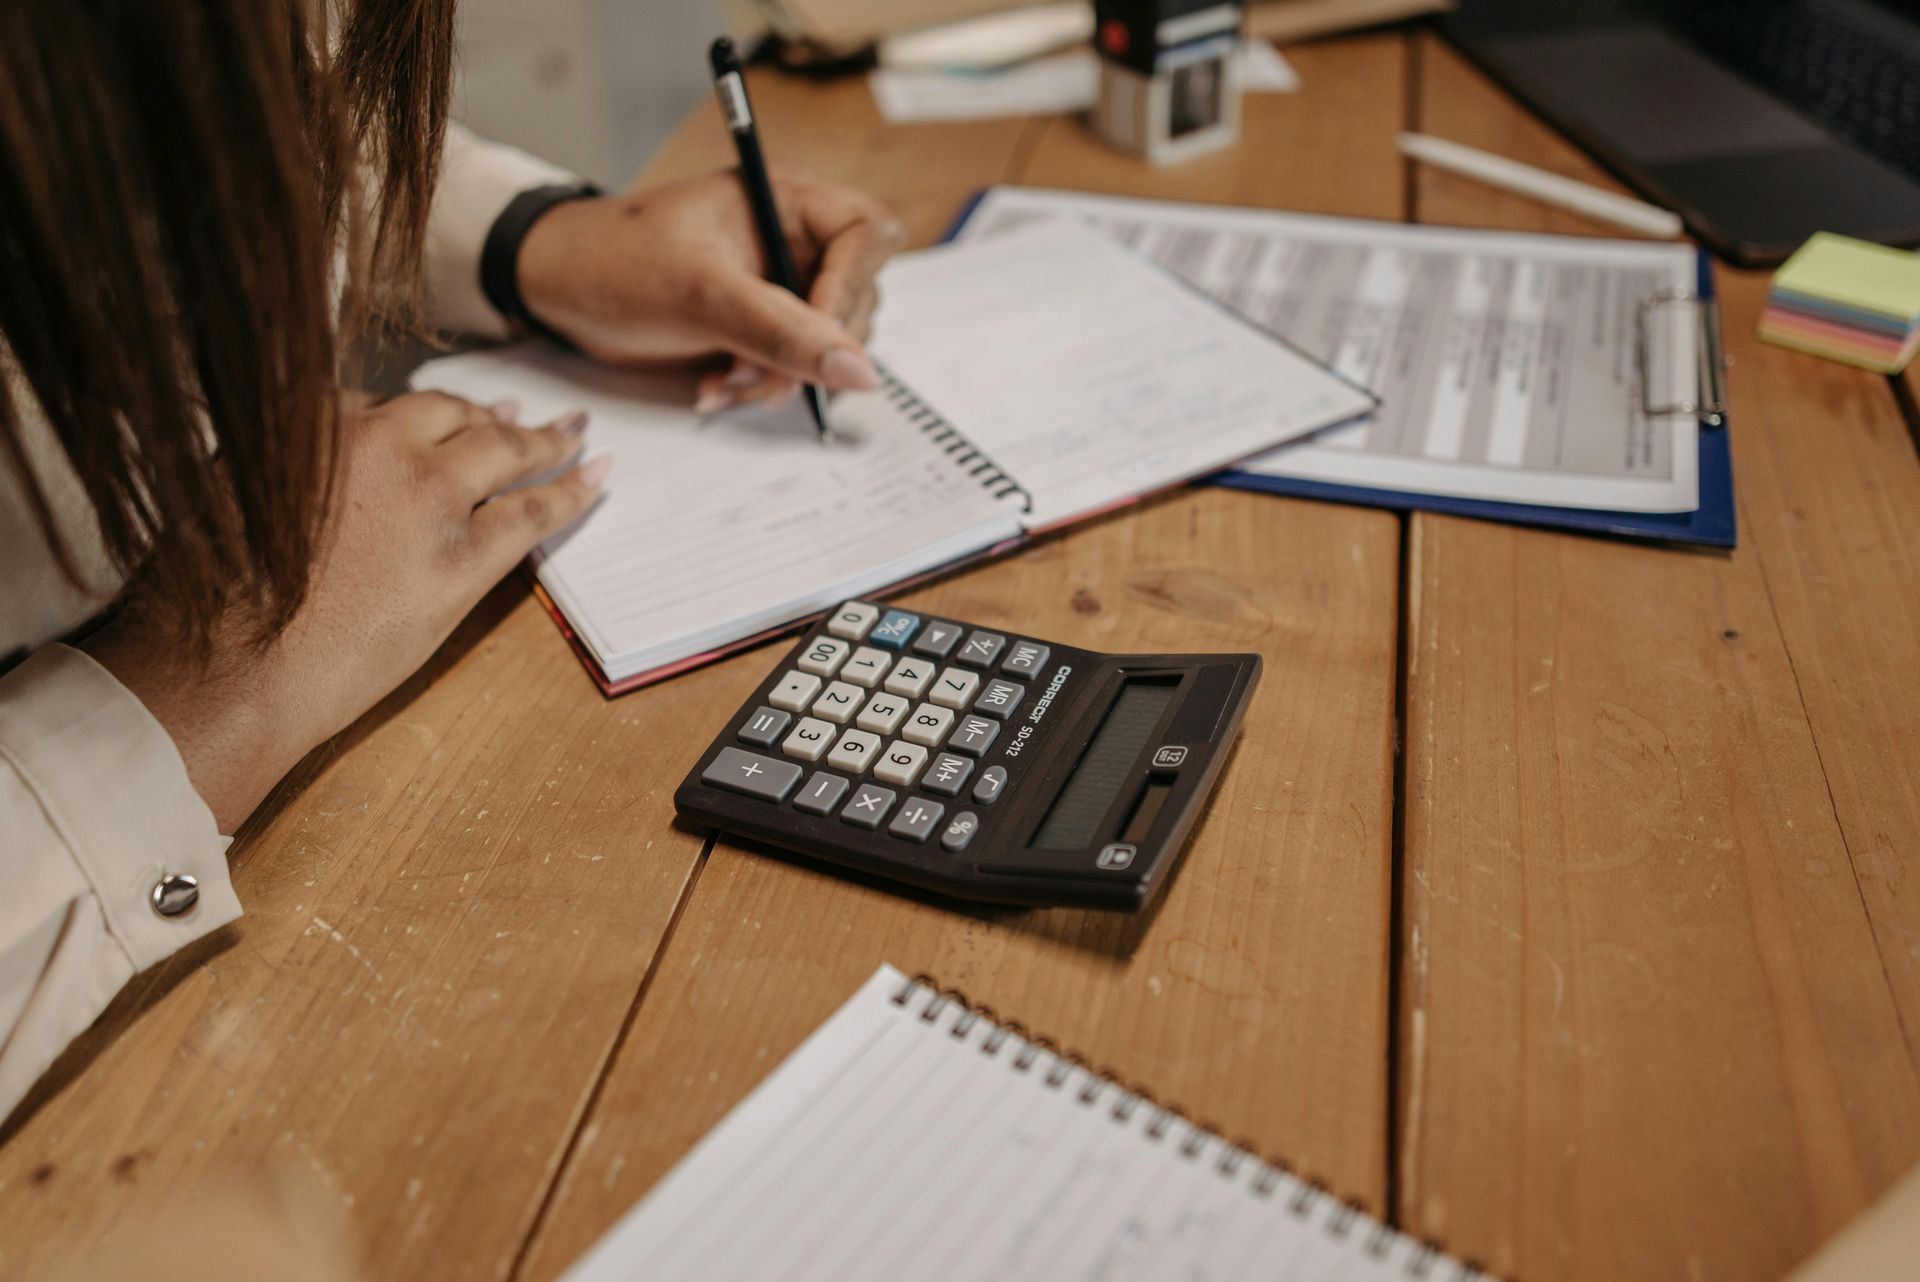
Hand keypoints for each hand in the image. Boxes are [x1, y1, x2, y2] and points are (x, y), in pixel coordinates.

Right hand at [85, 393, 608, 830]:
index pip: (379, 405)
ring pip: (503, 450)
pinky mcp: (464, 554)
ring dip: (543, 441)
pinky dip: (573, 490)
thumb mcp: (220, 497)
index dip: (414, 418)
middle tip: (517, 415)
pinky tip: (597, 477)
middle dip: (485, 413)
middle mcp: (376, 442)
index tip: (435, 418)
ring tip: (570, 436)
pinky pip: (534, 511)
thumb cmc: (207, 598)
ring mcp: (427, 495)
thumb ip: (277, 466)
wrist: (230, 665)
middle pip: (449, 414)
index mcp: (310, 421)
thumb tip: (307, 468)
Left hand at [515, 165, 905, 412]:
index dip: (850, 290)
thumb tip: (860, 372)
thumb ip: (783, 332)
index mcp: (785, 199)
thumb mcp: (699, 294)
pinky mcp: (761, 325)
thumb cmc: (612, 262)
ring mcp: (780, 284)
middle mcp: (792, 238)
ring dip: (780, 377)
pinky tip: (715, 387)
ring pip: (827, 345)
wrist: (555, 291)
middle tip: (751, 370)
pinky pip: (793, 366)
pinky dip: (760, 386)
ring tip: (722, 382)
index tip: (815, 337)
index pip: (867, 235)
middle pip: (854, 300)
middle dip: (807, 349)